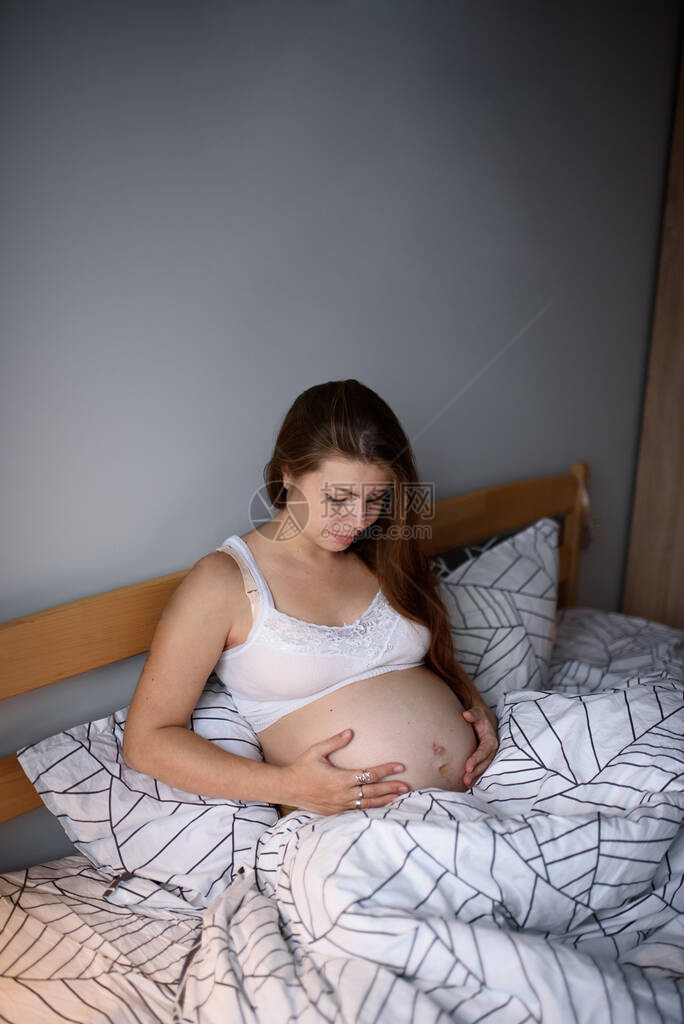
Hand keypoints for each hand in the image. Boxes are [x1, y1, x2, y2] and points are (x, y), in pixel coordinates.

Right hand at [279, 729, 409, 815]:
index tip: (400, 766)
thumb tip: (350, 732)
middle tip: (407, 785)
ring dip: (384, 799)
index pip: (369, 774)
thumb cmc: (302, 767)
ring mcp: (340, 805)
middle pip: (373, 791)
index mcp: (340, 779)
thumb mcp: (316, 751)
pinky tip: (380, 805)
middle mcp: (342, 794)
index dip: (386, 770)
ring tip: (399, 797)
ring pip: (367, 803)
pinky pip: (357, 810)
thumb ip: (334, 742)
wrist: (287, 788)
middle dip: (391, 787)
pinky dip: (371, 807)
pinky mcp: (336, 811)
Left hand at [462, 705, 498, 786]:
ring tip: (466, 784)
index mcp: (491, 739)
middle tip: (465, 780)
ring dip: (475, 776)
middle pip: (484, 763)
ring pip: (483, 767)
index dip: (476, 759)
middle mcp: (492, 749)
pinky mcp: (484, 758)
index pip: (484, 751)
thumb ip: (473, 714)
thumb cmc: (479, 716)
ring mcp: (489, 755)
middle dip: (476, 772)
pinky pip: (481, 768)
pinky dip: (475, 776)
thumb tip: (466, 715)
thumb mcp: (477, 713)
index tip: (467, 767)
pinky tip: (467, 783)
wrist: (485, 720)